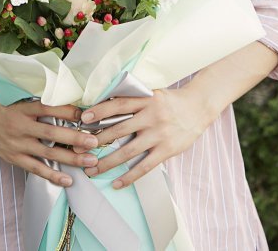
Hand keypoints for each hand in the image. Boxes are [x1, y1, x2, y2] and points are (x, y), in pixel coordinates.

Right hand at [0, 48, 97, 187]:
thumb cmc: (2, 104)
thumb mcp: (20, 96)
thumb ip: (42, 100)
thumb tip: (68, 99)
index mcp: (24, 108)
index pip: (50, 109)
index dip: (69, 111)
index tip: (87, 113)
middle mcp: (22, 127)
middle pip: (53, 134)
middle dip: (76, 139)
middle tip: (95, 142)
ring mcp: (18, 145)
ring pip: (48, 154)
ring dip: (71, 159)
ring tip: (90, 161)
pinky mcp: (14, 158)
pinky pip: (36, 169)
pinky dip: (53, 176)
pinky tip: (68, 180)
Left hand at [80, 84, 211, 187]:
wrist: (199, 107)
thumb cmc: (171, 100)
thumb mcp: (152, 94)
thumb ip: (134, 100)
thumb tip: (106, 106)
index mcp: (146, 99)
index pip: (118, 104)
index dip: (100, 111)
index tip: (83, 119)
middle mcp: (151, 116)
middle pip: (119, 130)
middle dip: (97, 141)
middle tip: (79, 149)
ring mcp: (159, 134)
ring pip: (128, 151)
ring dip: (108, 162)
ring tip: (92, 170)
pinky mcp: (166, 150)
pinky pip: (145, 166)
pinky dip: (129, 176)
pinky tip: (117, 183)